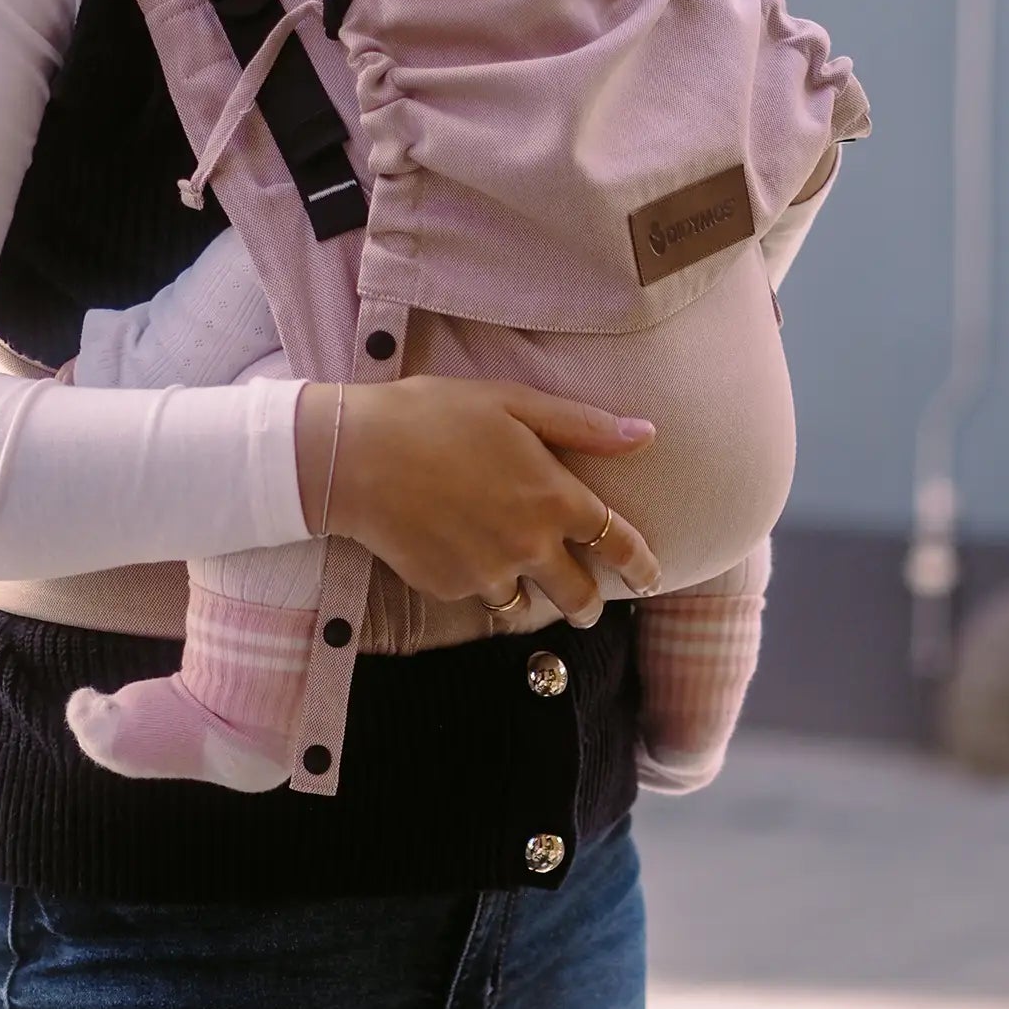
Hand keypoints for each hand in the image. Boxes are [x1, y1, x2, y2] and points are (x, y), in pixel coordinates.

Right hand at [298, 377, 661, 627]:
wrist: (356, 454)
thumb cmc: (436, 414)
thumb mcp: (513, 402)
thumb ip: (583, 424)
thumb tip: (646, 434)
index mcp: (554, 497)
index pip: (618, 543)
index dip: (642, 565)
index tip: (652, 578)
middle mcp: (529, 545)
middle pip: (579, 597)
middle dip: (590, 603)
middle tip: (587, 602)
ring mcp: (488, 573)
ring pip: (526, 606)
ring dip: (532, 597)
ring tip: (519, 577)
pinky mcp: (448, 589)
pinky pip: (477, 596)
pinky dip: (478, 582)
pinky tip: (460, 551)